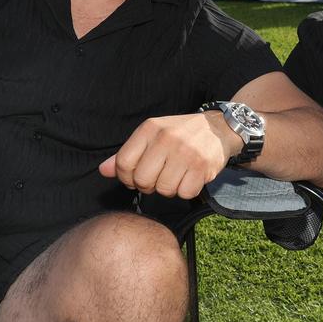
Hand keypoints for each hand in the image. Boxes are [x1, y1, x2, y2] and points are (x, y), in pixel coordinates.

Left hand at [99, 113, 241, 199]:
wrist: (218, 128)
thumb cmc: (180, 134)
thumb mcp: (152, 136)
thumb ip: (127, 154)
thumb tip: (104, 170)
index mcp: (149, 129)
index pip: (123, 163)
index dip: (127, 178)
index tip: (137, 177)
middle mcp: (166, 139)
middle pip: (142, 180)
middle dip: (149, 185)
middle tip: (159, 177)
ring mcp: (185, 153)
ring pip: (164, 190)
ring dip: (170, 189)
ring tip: (177, 175)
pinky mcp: (202, 166)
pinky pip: (184, 193)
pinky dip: (187, 190)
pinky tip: (190, 177)